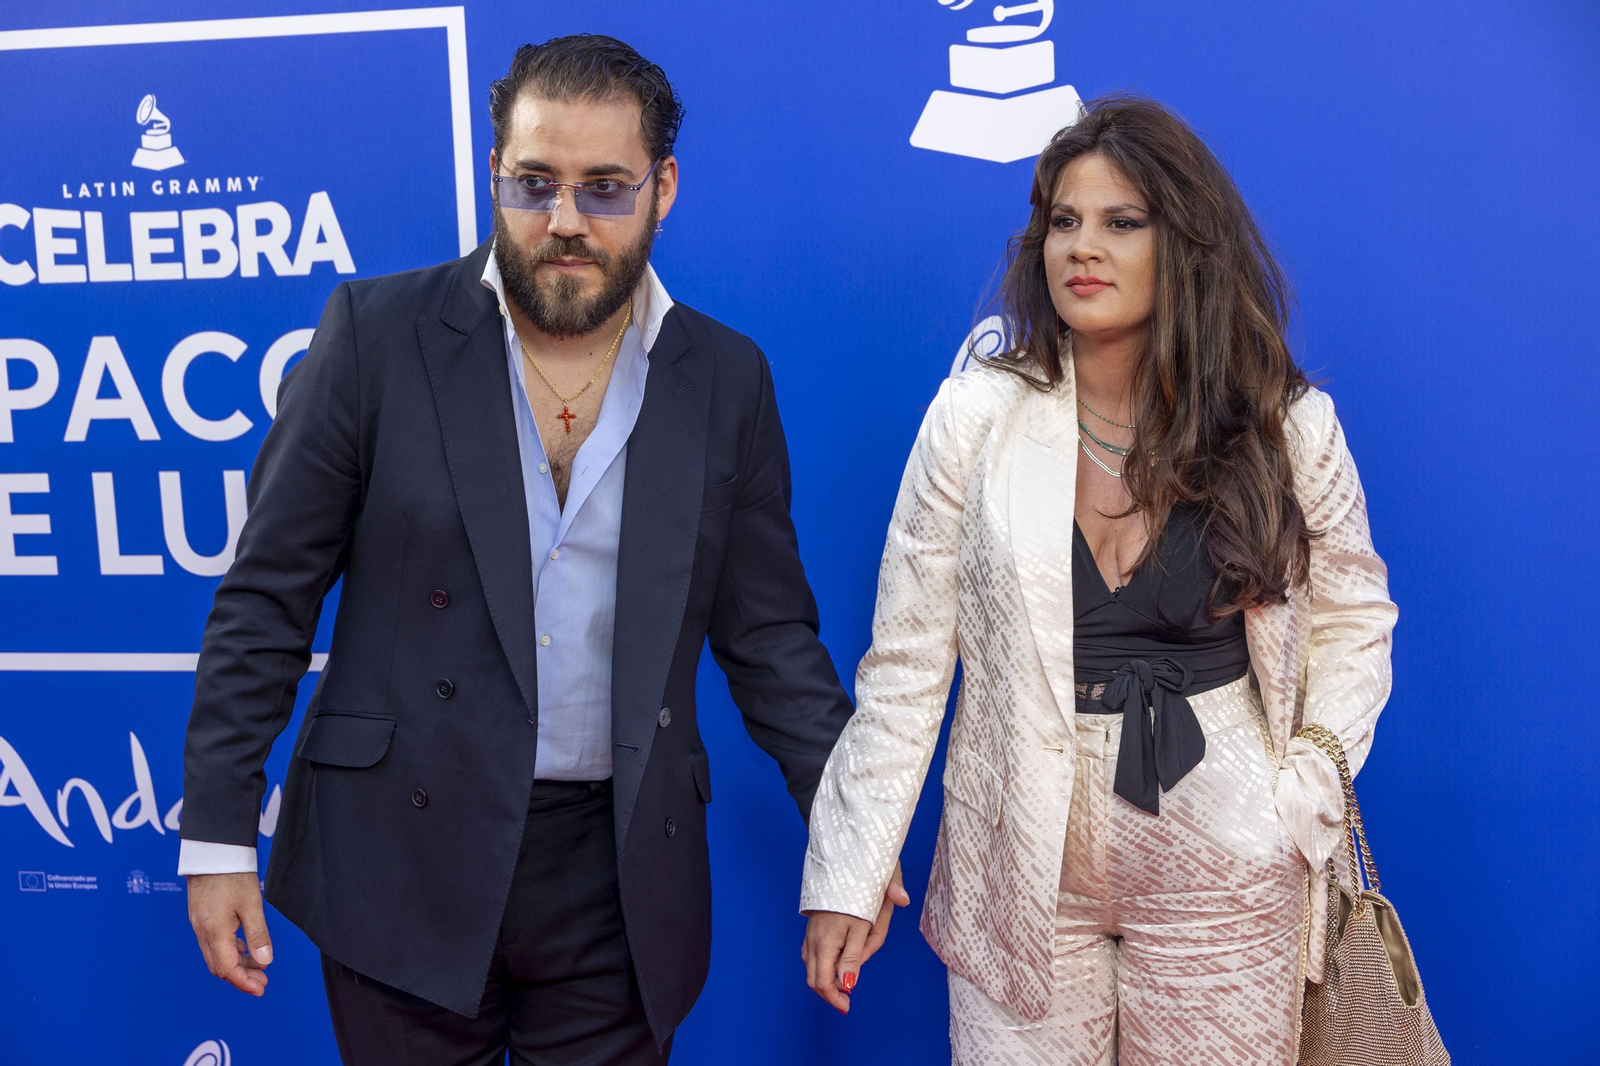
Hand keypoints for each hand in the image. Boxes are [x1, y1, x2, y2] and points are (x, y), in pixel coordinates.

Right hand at [187, 871, 272, 995]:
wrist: (213, 851)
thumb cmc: (233, 874)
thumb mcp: (252, 904)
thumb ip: (258, 935)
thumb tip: (264, 962)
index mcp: (214, 932)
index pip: (227, 969)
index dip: (244, 982)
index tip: (261, 989)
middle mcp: (202, 931)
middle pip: (219, 966)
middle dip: (241, 977)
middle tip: (263, 980)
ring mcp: (199, 924)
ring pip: (215, 955)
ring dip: (236, 964)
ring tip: (258, 966)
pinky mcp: (200, 916)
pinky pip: (212, 943)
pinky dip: (229, 950)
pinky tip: (243, 948)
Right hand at [802, 860, 910, 1013]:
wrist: (848, 857)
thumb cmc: (863, 891)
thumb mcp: (867, 923)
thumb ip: (857, 954)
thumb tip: (849, 984)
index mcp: (827, 939)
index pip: (822, 981)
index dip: (834, 997)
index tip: (847, 1003)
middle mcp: (814, 937)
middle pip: (813, 977)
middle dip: (829, 992)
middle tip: (846, 1002)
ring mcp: (811, 931)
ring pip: (811, 965)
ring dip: (826, 978)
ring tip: (844, 985)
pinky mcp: (813, 925)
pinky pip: (812, 952)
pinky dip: (822, 965)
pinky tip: (835, 965)